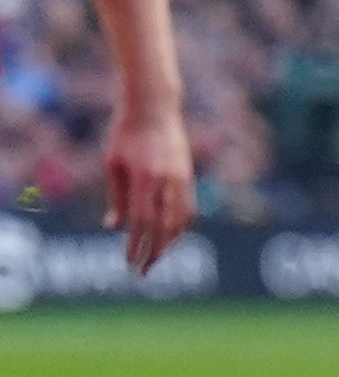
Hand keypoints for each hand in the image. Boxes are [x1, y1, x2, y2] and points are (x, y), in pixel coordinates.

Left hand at [103, 106, 193, 273]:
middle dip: (154, 252)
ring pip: (181, 222)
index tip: (129, 262)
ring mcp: (182, 180)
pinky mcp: (189, 178)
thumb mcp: (113, 163)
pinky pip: (188, 211)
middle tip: (144, 270)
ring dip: (169, 244)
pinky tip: (171, 237)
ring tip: (158, 257)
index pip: (141, 221)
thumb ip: (117, 197)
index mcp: (145, 178)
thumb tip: (114, 227)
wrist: (154, 106)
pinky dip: (180, 228)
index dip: (136, 245)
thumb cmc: (126, 132)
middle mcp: (167, 182)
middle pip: (164, 228)